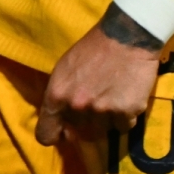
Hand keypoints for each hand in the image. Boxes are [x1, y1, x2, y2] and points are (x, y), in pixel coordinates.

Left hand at [35, 17, 162, 145]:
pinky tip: (125, 97)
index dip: (55, 135)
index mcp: (57, 95)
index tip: (64, 131)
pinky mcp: (127, 112)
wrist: (126, 37)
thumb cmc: (92, 49)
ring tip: (111, 99)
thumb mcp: (64, 68)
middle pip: (79, 135)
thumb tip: (59, 119)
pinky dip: (125, 117)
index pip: (46, 135)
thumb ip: (59, 95)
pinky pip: (124, 126)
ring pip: (102, 132)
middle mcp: (77, 107)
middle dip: (85, 124)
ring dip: (106, 121)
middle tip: (95, 106)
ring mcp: (103, 112)